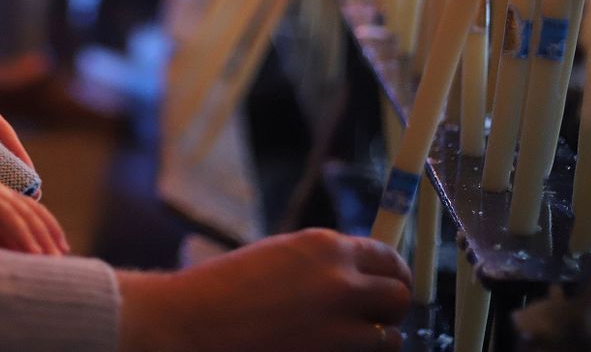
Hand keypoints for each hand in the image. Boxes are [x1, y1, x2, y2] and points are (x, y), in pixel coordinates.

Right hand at [0, 171, 69, 255]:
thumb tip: (18, 251)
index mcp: (3, 192)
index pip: (34, 209)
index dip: (51, 226)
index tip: (64, 247)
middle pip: (26, 212)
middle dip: (43, 235)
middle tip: (56, 258)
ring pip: (8, 213)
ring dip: (24, 235)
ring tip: (36, 255)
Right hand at [116, 229, 411, 351]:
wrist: (190, 325)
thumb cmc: (223, 290)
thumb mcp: (279, 258)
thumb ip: (322, 265)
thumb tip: (358, 277)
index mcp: (326, 248)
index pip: (388, 258)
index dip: (391, 275)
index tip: (387, 286)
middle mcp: (341, 283)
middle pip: (399, 297)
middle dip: (389, 309)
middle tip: (373, 319)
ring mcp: (339, 329)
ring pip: (391, 338)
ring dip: (376, 342)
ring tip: (348, 344)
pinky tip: (327, 351)